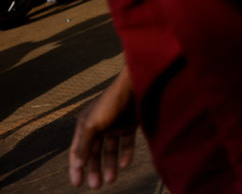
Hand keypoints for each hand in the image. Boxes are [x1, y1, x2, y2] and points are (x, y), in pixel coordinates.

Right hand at [69, 66, 136, 188]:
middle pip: (94, 153)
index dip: (76, 167)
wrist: (137, 85)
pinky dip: (126, 154)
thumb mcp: (94, 123)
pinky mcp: (130, 124)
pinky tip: (125, 165)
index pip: (77, 151)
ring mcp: (115, 125)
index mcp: (85, 125)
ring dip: (110, 165)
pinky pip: (126, 143)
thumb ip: (84, 144)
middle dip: (94, 170)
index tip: (78, 184)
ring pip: (111, 150)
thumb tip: (77, 164)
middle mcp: (99, 126)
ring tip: (112, 179)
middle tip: (97, 185)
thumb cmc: (112, 102)